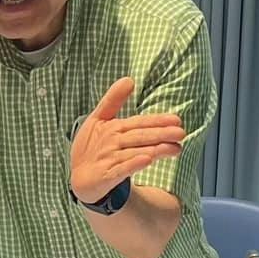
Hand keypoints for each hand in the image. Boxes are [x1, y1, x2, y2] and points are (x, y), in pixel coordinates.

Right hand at [69, 77, 184, 203]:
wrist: (77, 178)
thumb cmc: (90, 147)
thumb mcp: (97, 119)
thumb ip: (113, 100)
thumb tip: (129, 79)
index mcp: (113, 127)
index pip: (139, 122)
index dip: (157, 120)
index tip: (176, 120)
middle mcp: (111, 141)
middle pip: (140, 136)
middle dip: (161, 134)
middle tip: (181, 133)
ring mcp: (108, 159)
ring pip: (134, 152)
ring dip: (154, 150)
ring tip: (175, 148)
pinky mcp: (105, 176)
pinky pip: (121, 170)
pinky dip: (133, 165)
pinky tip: (147, 161)